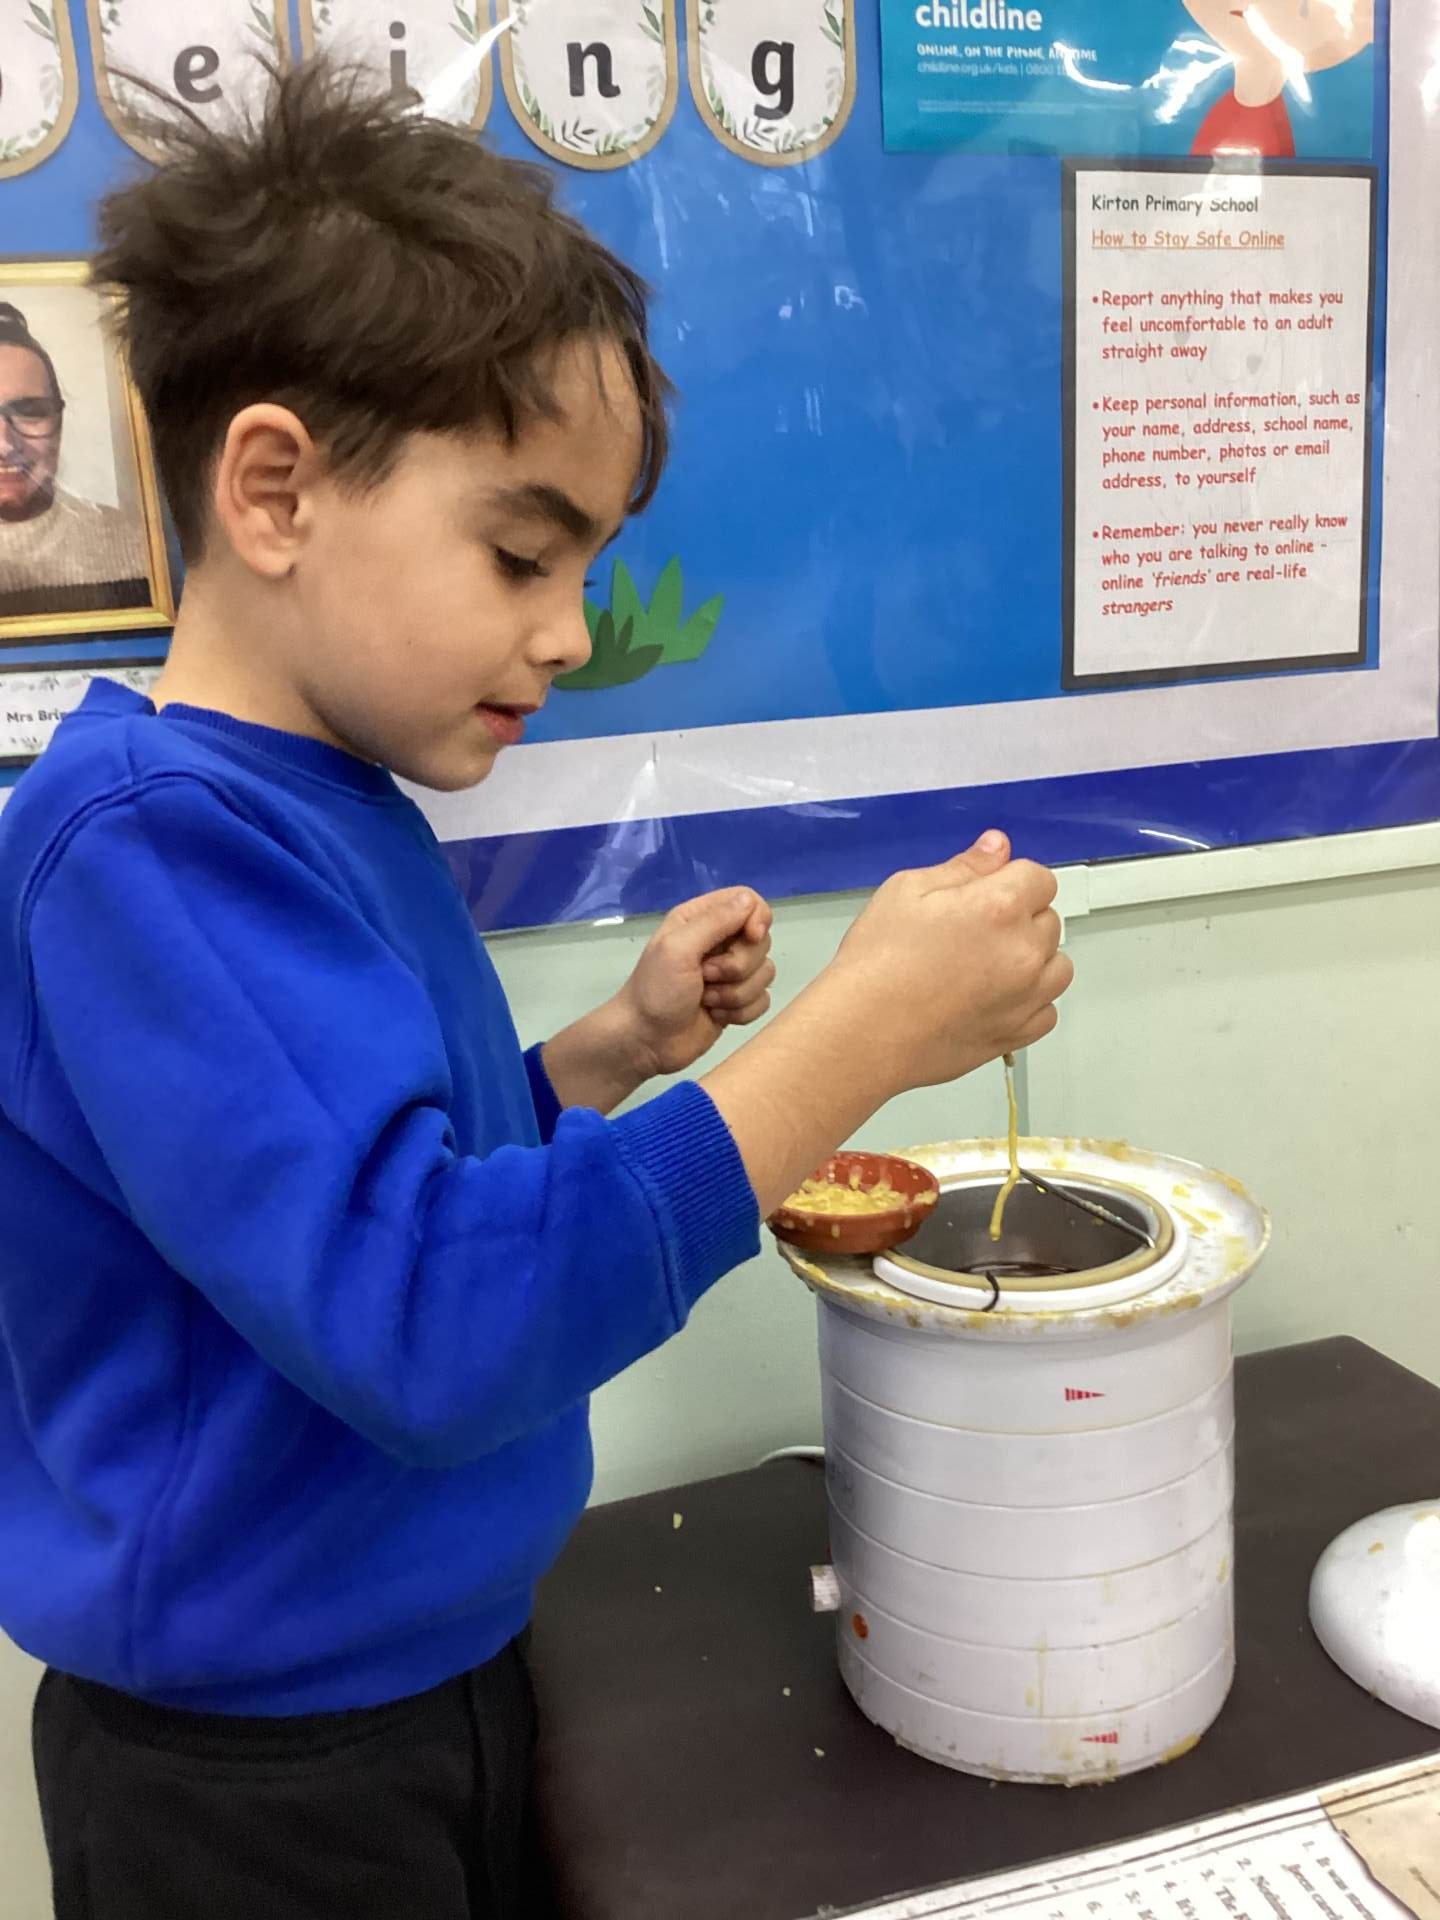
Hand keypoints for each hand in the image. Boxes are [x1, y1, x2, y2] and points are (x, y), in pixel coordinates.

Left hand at [617, 888, 775, 1078]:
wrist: (647, 1040)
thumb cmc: (657, 990)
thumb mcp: (678, 948)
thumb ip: (715, 921)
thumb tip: (751, 901)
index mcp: (701, 919)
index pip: (748, 901)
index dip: (757, 918)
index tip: (750, 937)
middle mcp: (719, 941)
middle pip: (761, 940)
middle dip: (738, 965)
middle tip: (706, 977)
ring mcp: (730, 974)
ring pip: (765, 973)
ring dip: (736, 992)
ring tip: (706, 1000)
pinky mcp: (737, 1001)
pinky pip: (763, 1000)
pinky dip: (741, 1012)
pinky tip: (716, 1016)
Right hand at [821, 831, 1071, 1097]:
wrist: (863, 1033)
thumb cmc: (877, 961)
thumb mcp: (906, 892)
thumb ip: (963, 867)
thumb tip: (997, 848)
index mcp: (1000, 906)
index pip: (1039, 878)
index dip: (1011, 881)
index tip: (984, 894)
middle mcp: (1024, 951)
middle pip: (1048, 920)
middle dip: (1020, 919)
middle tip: (972, 932)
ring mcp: (1027, 997)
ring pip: (1057, 966)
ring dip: (1033, 959)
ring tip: (989, 966)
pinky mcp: (1018, 1034)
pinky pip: (1047, 1010)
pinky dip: (1030, 1001)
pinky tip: (995, 997)